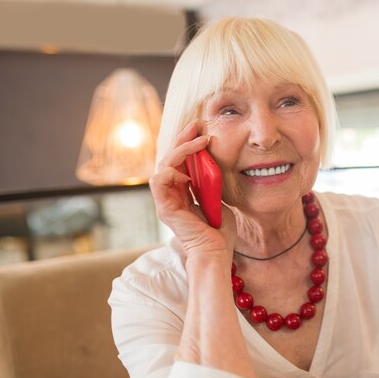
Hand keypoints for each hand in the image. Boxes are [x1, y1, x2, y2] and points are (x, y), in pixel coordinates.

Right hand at [149, 121, 235, 261]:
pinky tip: (188, 169)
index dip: (187, 143)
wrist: (216, 252)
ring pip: (163, 165)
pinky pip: (158, 181)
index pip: (179, 160)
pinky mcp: (165, 208)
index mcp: (182, 191)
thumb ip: (212, 184)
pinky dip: (171, 171)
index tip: (201, 129)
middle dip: (182, 139)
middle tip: (196, 125)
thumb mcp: (218, 199)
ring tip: (199, 142)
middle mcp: (171, 194)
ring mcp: (166, 201)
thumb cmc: (220, 232)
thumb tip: (216, 165)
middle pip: (169, 158)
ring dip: (180, 150)